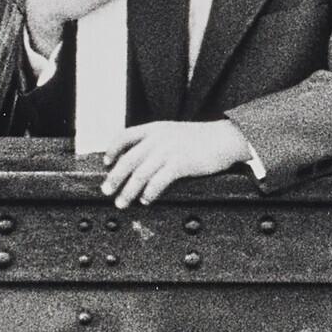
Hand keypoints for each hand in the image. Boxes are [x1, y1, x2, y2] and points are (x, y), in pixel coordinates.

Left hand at [101, 119, 251, 206]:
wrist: (225, 138)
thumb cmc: (202, 139)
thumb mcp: (174, 132)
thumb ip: (157, 141)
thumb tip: (140, 158)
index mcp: (155, 128)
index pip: (124, 135)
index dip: (112, 149)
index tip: (106, 162)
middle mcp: (158, 138)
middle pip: (128, 159)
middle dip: (114, 178)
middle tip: (106, 191)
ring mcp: (169, 150)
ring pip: (140, 173)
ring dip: (128, 191)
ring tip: (122, 203)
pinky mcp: (180, 163)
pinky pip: (158, 181)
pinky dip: (149, 193)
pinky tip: (146, 200)